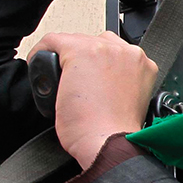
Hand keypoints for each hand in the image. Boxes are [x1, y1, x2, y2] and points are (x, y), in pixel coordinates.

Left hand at [26, 31, 157, 168]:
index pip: (115, 52)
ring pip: (76, 41)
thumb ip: (121, 84)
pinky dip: (41, 53)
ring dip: (65, 58)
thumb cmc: (118, 133)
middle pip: (96, 43)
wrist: (109, 142)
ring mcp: (105, 49)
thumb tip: (100, 82)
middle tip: (72, 82)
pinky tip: (38, 67)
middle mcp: (127, 52)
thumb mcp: (130, 102)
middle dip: (82, 60)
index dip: (98, 65)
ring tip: (58, 78)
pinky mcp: (80, 52)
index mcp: (143, 64)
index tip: (88, 77)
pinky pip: (53, 41)